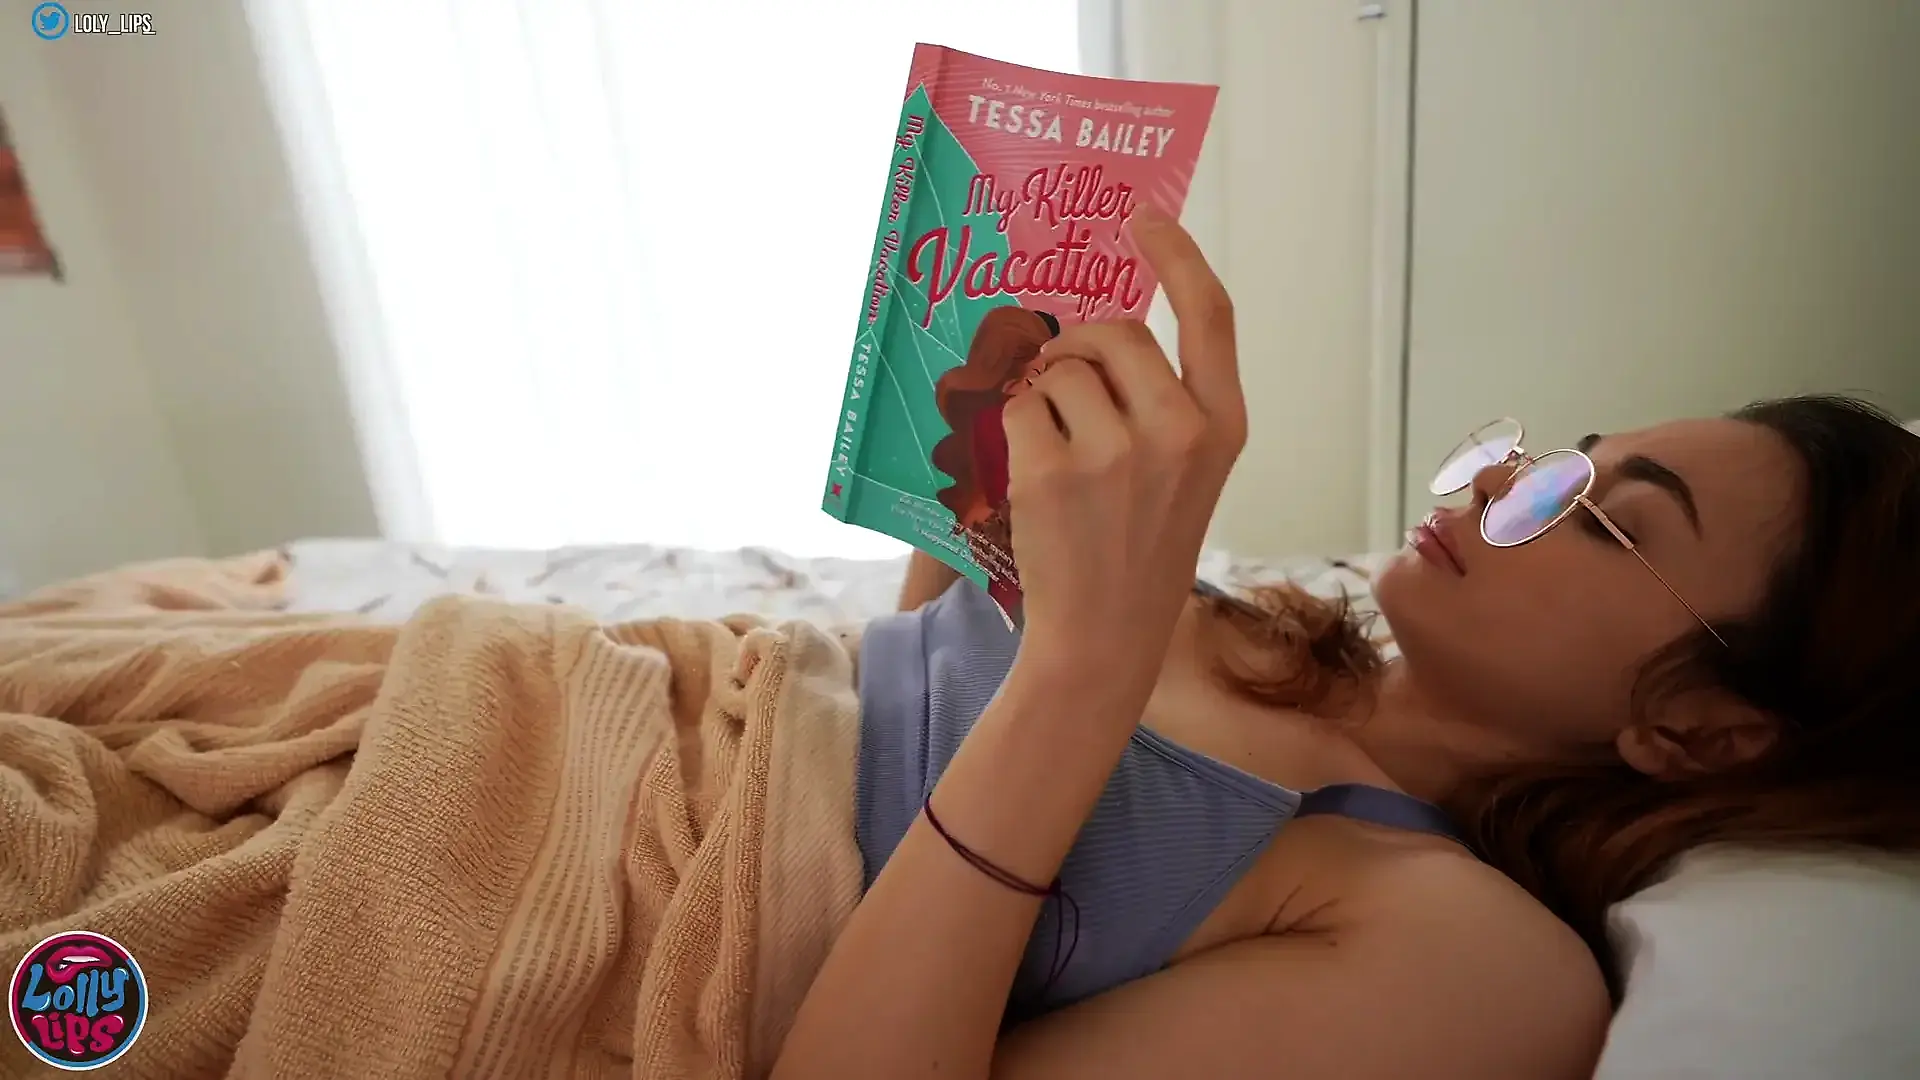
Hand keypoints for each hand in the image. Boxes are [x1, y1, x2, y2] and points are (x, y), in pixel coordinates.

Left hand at [1002, 206, 1244, 696]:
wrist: (1103, 640)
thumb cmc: (1139, 552)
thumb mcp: (1184, 473)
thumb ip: (1162, 401)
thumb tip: (1096, 333)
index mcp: (1223, 427)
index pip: (1211, 315)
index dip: (1176, 255)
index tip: (1143, 216)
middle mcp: (1180, 431)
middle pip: (1116, 333)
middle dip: (1082, 351)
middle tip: (1070, 401)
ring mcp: (1116, 452)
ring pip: (1060, 371)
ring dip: (1045, 400)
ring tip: (1061, 464)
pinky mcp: (1053, 471)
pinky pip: (1017, 408)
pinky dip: (1013, 433)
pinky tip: (1033, 482)